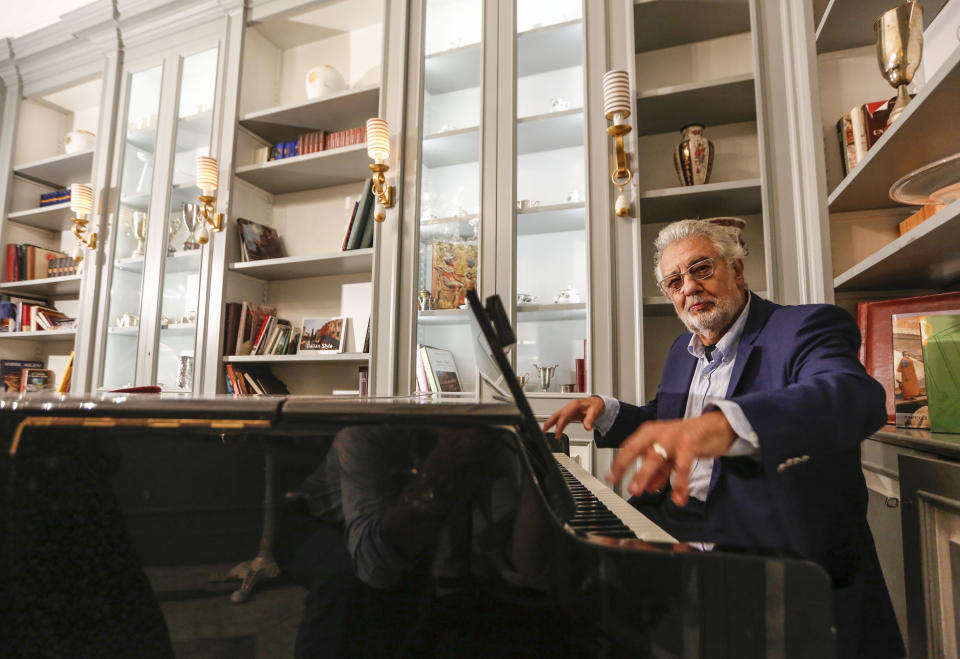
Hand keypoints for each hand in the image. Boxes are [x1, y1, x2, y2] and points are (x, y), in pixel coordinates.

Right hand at [542, 395, 605, 437]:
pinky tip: (556, 430)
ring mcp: (569, 410)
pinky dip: (557, 424)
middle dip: (549, 422)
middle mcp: (570, 407)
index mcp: (574, 405)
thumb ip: (590, 420)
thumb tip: (587, 427)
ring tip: (545, 431)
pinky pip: (561, 419)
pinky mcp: (570, 414)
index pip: (564, 415)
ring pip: (557, 416)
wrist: (597, 402)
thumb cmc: (595, 405)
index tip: (557, 433)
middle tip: (544, 430)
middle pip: (557, 414)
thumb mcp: (594, 412)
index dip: (559, 424)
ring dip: (551, 423)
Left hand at [607, 411, 735, 506]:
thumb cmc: (688, 439)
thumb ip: (658, 471)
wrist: (715, 426)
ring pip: (656, 456)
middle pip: (637, 449)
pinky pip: (682, 465)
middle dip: (625, 467)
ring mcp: (673, 436)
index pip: (629, 447)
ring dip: (646, 475)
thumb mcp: (669, 456)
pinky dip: (679, 483)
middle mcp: (658, 432)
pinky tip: (679, 497)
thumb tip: (647, 488)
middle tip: (621, 484)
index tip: (610, 478)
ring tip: (642, 491)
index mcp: (650, 433)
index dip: (619, 463)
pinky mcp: (690, 442)